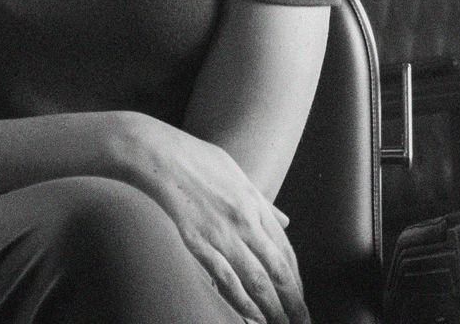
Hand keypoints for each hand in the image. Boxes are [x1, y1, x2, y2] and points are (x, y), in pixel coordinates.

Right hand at [112, 113, 308, 323]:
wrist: (157, 153)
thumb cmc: (194, 158)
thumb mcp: (237, 173)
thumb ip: (262, 201)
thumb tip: (285, 220)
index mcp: (256, 204)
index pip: (285, 251)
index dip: (295, 280)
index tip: (299, 299)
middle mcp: (246, 221)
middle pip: (278, 271)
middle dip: (293, 302)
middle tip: (302, 323)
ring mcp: (223, 233)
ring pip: (257, 280)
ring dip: (272, 309)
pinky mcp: (198, 242)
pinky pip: (226, 279)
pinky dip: (241, 301)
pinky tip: (251, 316)